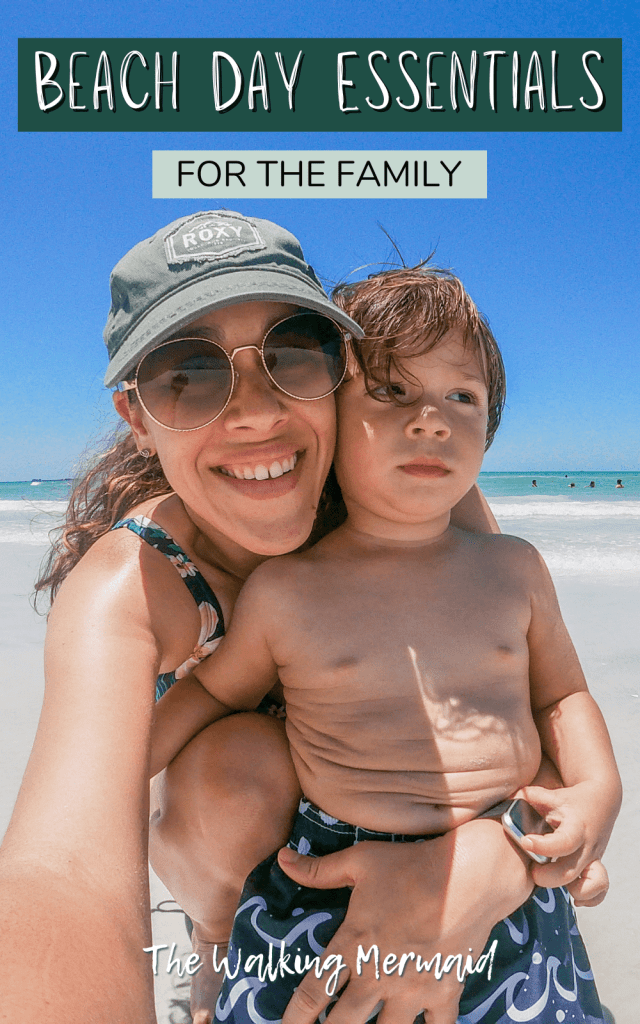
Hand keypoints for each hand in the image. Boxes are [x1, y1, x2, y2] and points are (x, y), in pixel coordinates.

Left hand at [278, 818, 531, 1023]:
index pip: (314, 992)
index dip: (294, 1017)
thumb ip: (319, 869)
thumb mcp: (360, 861)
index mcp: (354, 944)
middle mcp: (379, 974)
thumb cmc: (411, 865)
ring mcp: (414, 989)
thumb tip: (282, 859)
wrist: (470, 875)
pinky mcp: (445, 992)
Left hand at [516, 782, 614, 903]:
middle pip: (570, 871)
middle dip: (547, 876)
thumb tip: (512, 798)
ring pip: (591, 886)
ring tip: (552, 881)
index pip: (564, 842)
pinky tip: (571, 894)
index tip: (525, 841)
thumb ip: (532, 797)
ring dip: (571, 890)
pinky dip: (588, 898)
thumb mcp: (553, 794)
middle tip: (531, 869)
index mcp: (576, 826)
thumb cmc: (571, 800)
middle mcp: (586, 846)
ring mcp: (592, 859)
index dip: (544, 846)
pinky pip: (598, 891)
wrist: (601, 800)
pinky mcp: (595, 867)